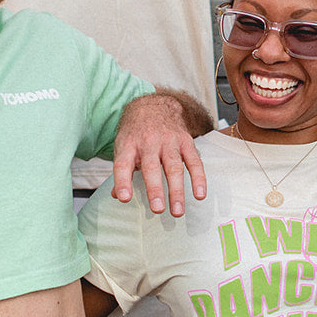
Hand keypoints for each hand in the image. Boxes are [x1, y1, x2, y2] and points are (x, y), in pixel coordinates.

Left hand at [112, 91, 208, 215]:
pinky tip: (200, 194)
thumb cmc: (136, 132)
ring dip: (177, 190)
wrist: (155, 105)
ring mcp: (169, 141)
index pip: (123, 164)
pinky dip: (198, 178)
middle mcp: (148, 142)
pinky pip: (194, 161)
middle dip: (155, 189)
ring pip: (174, 167)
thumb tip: (117, 195)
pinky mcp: (186, 141)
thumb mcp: (123, 146)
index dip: (122, 181)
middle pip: (151, 167)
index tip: (124, 198)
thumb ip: (122, 171)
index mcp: (129, 144)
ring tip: (178, 211)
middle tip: (158, 210)